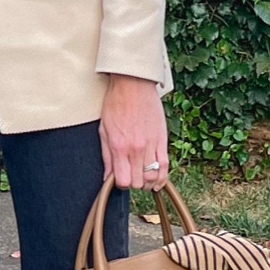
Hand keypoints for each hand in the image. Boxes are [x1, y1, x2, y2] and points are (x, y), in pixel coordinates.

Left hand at [100, 73, 167, 190]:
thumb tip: (107, 178)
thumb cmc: (116, 104)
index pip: (123, 181)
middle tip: (131, 175)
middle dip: (134, 183)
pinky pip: (166, 166)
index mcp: (119, 146)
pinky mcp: (162, 139)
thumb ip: (107, 156)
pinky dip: (162, 177)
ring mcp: (151, 145)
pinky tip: (157, 182)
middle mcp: (136, 148)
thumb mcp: (104, 130)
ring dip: (148, 182)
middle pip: (139, 182)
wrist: (133, 85)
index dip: (121, 184)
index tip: (119, 178)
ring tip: (143, 179)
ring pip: (153, 177)